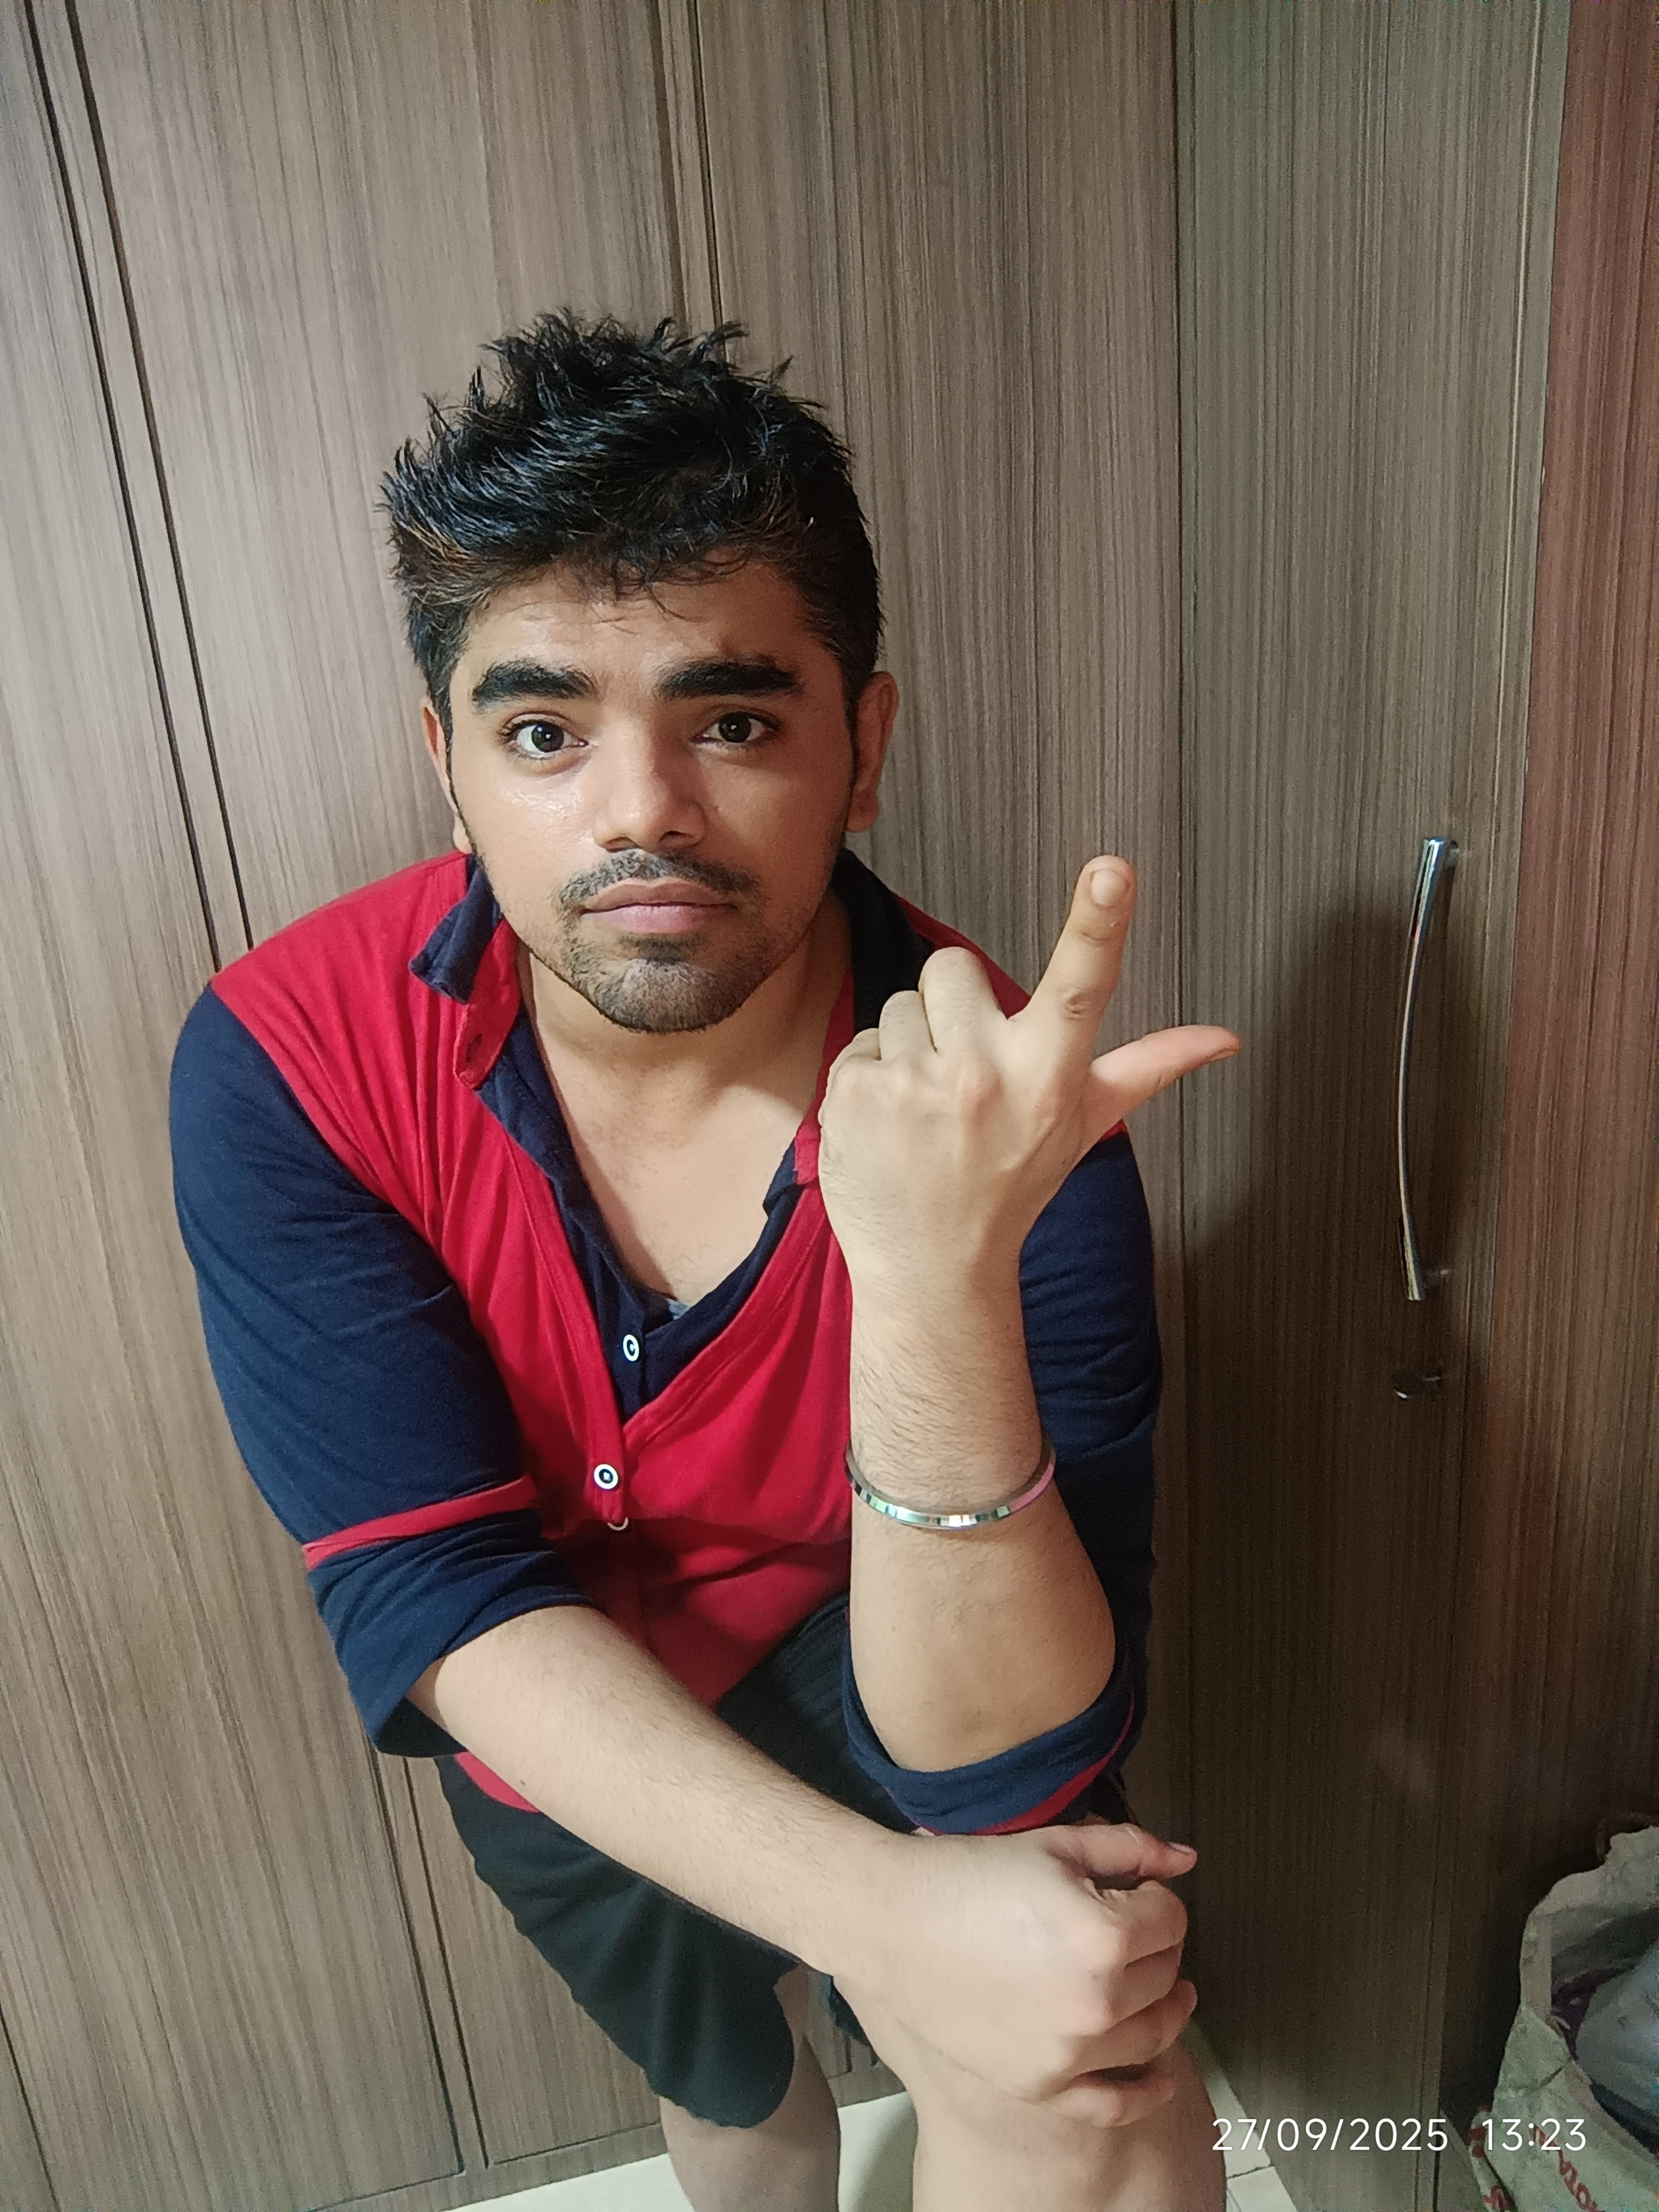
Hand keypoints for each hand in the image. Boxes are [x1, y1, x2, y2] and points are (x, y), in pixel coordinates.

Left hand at [817, 858, 1238, 1290]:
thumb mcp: (1084, 1122)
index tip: (1111, 868)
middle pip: (953, 966)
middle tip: (965, 1075)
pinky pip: (862, 1043)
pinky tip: (893, 1125)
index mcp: (1048, 1076)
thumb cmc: (1011, 1187)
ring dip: (911, 1046)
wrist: (932, 1270)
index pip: (1080, 985)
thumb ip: (1151, 1066)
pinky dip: (872, 1079)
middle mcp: (985, 1077)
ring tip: (928, 1108)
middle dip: (954, 1007)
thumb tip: (1226, 1038)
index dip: (1098, 921)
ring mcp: (917, 1085)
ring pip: (901, 1004)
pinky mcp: (857, 1093)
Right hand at [835, 1820, 1200, 2125]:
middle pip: (1166, 1974)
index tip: (1136, 1892)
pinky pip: (1114, 2103)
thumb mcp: (1053, 1845)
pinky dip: (1146, 2091)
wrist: (892, 1922)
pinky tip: (1161, 2076)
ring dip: (1165, 2006)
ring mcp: (1069, 2052)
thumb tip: (1185, 1857)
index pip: (1170, 1918)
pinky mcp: (1042, 2084)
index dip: (1156, 1898)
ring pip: (1154, 2034)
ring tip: (1162, 1990)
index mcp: (1103, 1935)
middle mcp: (1095, 2002)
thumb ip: (1128, 1848)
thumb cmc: (967, 1876)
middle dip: (1159, 1946)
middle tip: (1136, 1931)